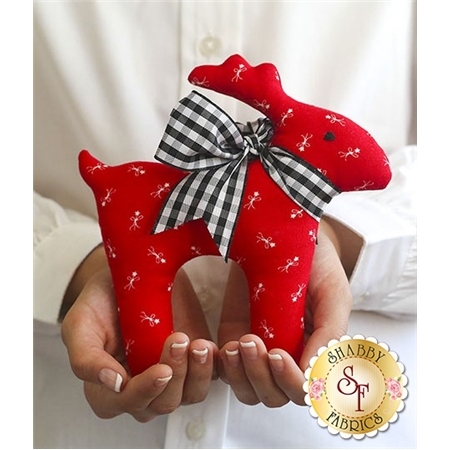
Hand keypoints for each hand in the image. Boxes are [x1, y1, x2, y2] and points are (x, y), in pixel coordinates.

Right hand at [61, 248, 217, 422]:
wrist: (129, 273)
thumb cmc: (101, 300)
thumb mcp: (80, 323)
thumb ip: (85, 357)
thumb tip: (112, 384)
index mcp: (108, 387)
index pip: (126, 403)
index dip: (144, 392)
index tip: (161, 371)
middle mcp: (141, 387)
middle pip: (162, 403)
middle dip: (175, 376)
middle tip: (178, 340)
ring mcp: (170, 375)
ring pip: (189, 394)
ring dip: (197, 373)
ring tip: (199, 345)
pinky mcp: (192, 360)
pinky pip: (210, 375)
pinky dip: (212, 366)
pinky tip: (210, 347)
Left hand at [217, 218, 352, 406]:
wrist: (287, 234)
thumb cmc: (316, 262)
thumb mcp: (332, 291)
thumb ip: (331, 331)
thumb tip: (316, 373)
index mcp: (315, 351)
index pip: (305, 389)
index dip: (292, 381)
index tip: (277, 354)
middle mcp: (288, 355)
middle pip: (275, 394)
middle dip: (262, 377)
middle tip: (251, 342)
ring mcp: (260, 349)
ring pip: (248, 388)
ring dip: (240, 375)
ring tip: (234, 346)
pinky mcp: (235, 335)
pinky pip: (225, 367)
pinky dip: (221, 365)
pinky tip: (218, 347)